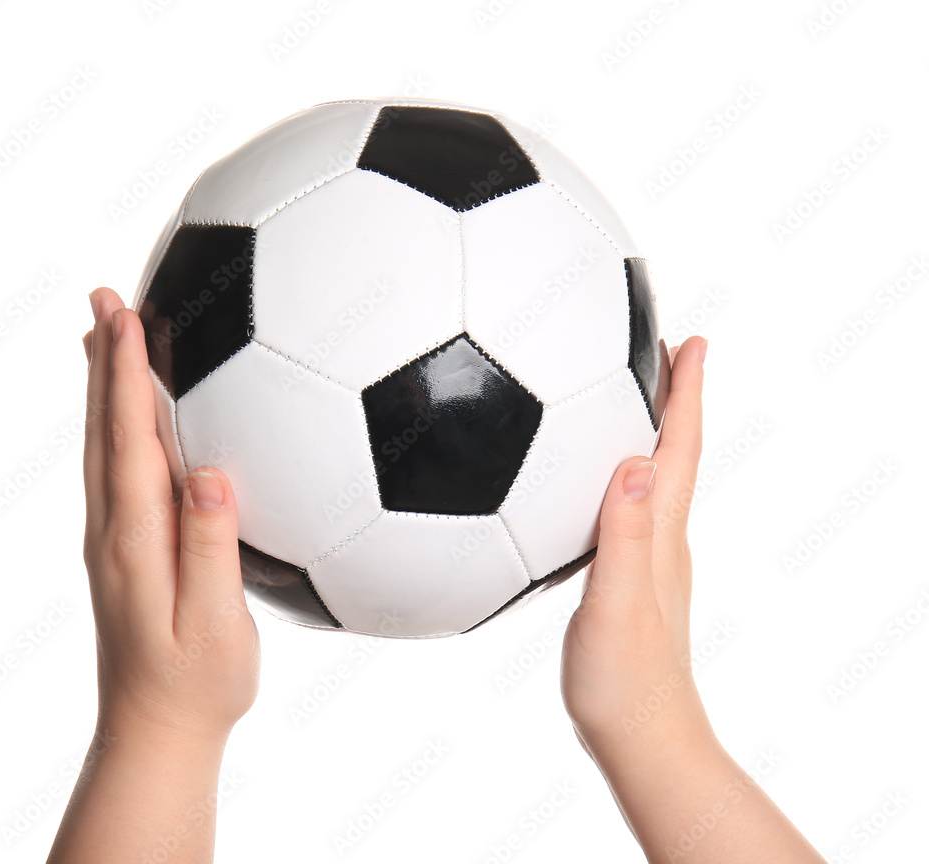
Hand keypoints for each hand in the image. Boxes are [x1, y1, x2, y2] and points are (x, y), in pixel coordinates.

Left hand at [82, 286, 259, 745]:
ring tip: (105, 336)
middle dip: (105, 360)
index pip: (130, 441)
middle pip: (105, 429)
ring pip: (104, 446)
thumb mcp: (216, 624)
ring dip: (105, 386)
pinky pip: (117, 470)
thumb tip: (210, 474)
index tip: (125, 317)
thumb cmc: (197, 684)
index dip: (127, 376)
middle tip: (105, 299)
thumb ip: (212, 548)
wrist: (156, 731)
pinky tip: (131, 415)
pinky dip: (118, 424)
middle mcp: (115, 530)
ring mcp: (115, 539)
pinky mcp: (126, 549)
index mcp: (137, 539)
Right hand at [561, 335, 710, 758]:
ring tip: (627, 393)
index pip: (680, 449)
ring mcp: (644, 557)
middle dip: (672, 395)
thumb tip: (635, 463)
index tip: (692, 341)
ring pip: (649, 476)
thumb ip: (624, 537)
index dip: (686, 393)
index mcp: (660, 534)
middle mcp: (659, 537)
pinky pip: (624, 507)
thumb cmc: (626, 681)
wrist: (639, 736)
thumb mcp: (617, 605)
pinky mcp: (623, 575)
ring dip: (647, 428)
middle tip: (660, 346)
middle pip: (672, 450)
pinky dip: (616, 472)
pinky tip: (586, 478)